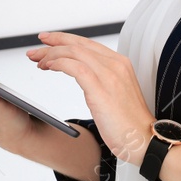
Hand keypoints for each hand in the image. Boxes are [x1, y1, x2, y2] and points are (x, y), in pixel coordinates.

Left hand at [25, 31, 154, 165]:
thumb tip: (81, 74)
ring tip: (38, 62)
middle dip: (52, 44)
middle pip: (77, 44)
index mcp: (120, 63)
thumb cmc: (129, 123)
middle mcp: (115, 64)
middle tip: (35, 50)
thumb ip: (102, 79)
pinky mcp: (101, 88)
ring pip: (74, 52)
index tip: (47, 41)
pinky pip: (74, 67)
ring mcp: (109, 75)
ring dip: (51, 55)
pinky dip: (58, 63)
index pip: (87, 44)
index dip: (64, 40)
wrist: (145, 140)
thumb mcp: (116, 93)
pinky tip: (49, 67)